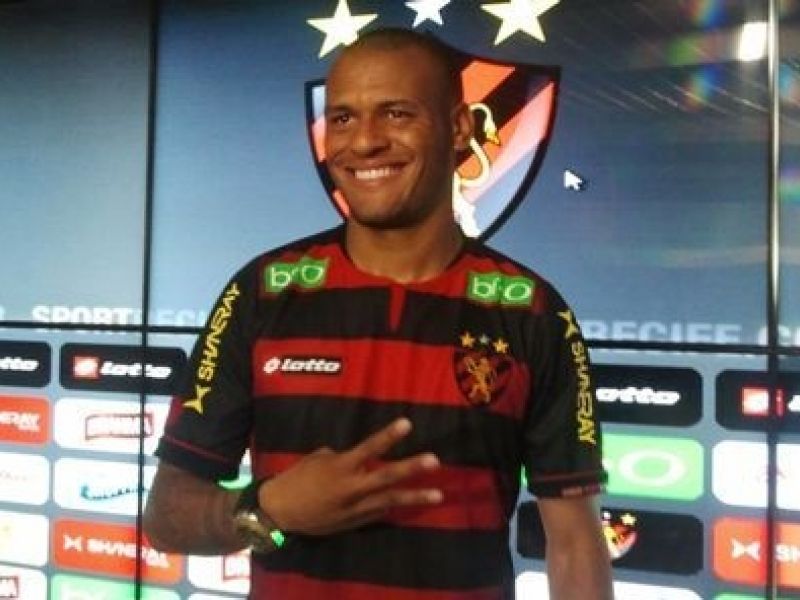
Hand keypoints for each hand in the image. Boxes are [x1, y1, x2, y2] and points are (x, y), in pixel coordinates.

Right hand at [258, 418, 441, 535]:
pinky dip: (393, 506)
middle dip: (411, 468)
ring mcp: (355, 508)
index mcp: (340, 467)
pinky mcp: (355, 522)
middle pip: (386, 477)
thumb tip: (357, 460)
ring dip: (415, 497)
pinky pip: (379, 512)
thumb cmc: (297, 478)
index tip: (407, 423)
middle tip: (434, 460)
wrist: (280, 512)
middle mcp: (351, 488)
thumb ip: (342, 458)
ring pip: (390, 501)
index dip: (388, 436)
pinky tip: (409, 502)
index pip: (369, 447)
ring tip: (439, 494)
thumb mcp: (318, 460)